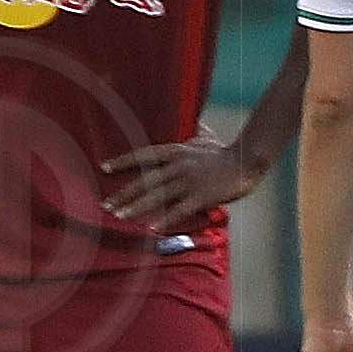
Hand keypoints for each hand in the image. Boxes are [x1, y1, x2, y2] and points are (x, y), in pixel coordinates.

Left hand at [99, 129, 257, 231]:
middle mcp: (178, 165)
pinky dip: (165, 219)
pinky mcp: (202, 196)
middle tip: (105, 204)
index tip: (103, 167)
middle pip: (145, 180)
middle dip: (123, 193)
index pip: (142, 155)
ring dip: (136, 207)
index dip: (122, 161)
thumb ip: (194, 133)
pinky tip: (151, 229)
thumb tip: (195, 122)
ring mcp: (189, 181)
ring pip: (157, 196)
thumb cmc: (225, 151)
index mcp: (176, 151)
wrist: (249, 159)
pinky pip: (179, 209)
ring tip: (119, 217)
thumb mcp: (204, 138)